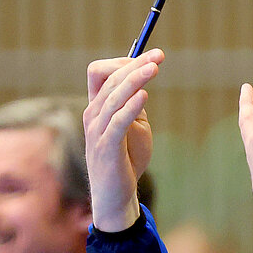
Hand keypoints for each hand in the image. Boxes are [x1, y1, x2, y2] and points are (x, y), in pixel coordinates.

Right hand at [85, 50, 162, 232]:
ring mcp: (97, 130)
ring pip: (113, 95)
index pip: (102, 72)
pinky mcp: (107, 147)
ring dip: (135, 79)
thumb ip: (135, 107)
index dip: (125, 61)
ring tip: (154, 69)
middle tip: (159, 57)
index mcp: (97, 107)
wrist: (116, 195)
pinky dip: (130, 106)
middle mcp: (92, 114)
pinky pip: (117, 121)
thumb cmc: (127, 161)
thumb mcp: (134, 128)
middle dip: (135, 65)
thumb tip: (143, 83)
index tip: (152, 57)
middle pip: (109, 78)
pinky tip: (144, 96)